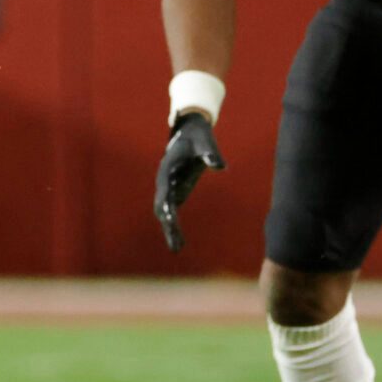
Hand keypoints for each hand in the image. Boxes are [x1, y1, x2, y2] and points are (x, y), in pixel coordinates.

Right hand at [153, 110, 223, 252]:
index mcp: (168, 168)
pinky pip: (172, 214)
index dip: (166, 204)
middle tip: (175, 241)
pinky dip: (174, 228)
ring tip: (177, 248)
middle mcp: (164, 181)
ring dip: (169, 230)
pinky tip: (179, 244)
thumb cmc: (198, 136)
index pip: (165, 189)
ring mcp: (168, 188)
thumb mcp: (205, 142)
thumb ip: (211, 153)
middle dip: (167, 223)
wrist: (189, 132)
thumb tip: (220, 166)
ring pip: (164, 213)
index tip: (169, 218)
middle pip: (161, 206)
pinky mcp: (175, 193)